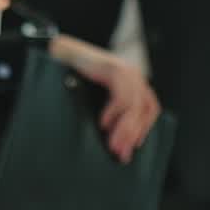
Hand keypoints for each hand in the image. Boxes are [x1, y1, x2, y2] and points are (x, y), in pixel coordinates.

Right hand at [48, 35, 161, 163]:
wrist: (60, 55)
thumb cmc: (74, 79)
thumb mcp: (97, 99)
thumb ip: (110, 114)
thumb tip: (115, 143)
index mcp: (133, 83)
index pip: (149, 108)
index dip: (144, 129)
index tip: (133, 147)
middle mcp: (133, 76)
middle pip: (145, 108)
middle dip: (133, 134)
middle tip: (120, 154)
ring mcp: (125, 70)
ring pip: (135, 104)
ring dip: (124, 127)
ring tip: (111, 144)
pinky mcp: (113, 68)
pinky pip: (122, 93)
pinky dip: (114, 111)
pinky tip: (103, 123)